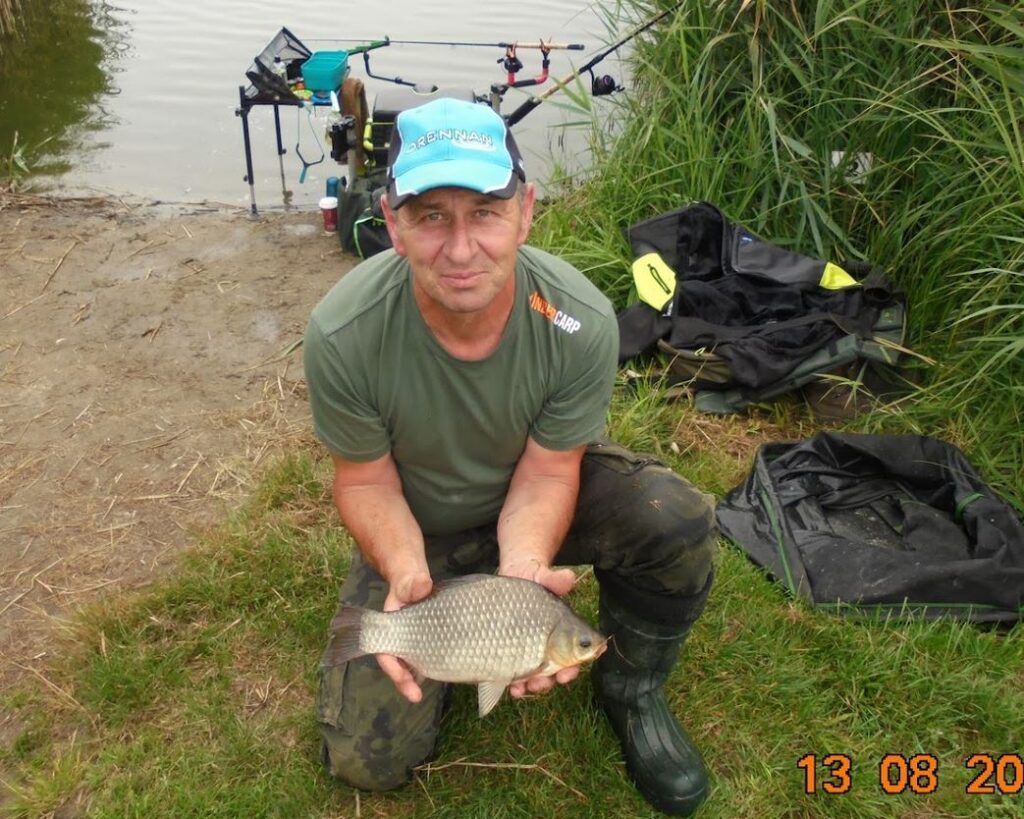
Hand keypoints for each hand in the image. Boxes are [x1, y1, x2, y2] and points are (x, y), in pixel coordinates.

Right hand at [376, 570, 431, 703]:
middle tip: (415, 696)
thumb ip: (412, 582)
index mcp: (391, 623)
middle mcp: (399, 634)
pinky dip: (429, 666)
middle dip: (403, 681)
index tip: (403, 678)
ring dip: (414, 678)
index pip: (385, 649)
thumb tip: (421, 586)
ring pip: (409, 662)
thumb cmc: (408, 576)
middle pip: (396, 661)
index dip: (392, 667)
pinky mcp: (426, 638)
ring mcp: (412, 638)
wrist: (414, 575)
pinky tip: (441, 675)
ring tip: (420, 696)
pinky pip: (424, 656)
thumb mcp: (409, 577)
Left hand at [499, 559, 579, 698]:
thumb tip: (568, 578)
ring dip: (531, 685)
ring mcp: (531, 649)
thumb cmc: (534, 576)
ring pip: (536, 676)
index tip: (566, 673)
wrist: (512, 576)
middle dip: (548, 681)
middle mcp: (550, 643)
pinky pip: (516, 673)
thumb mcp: (543, 576)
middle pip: (554, 670)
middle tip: (541, 683)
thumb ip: (555, 580)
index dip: (572, 668)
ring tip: (522, 689)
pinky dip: (514, 683)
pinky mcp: (513, 651)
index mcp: (564, 631)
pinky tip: (510, 687)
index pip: (574, 655)